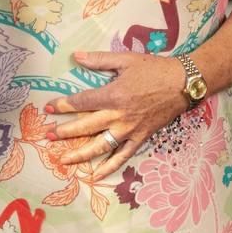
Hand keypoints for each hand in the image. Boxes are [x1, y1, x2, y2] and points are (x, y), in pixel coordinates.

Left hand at [43, 50, 189, 179]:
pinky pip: (122, 156)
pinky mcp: (140, 138)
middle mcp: (119, 116)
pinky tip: (96, 176)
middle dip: (65, 131)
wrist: (183, 83)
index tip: (47, 108)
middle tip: (48, 136)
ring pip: (101, 146)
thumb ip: (99, 60)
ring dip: (81, 154)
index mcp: (114, 94)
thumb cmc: (154, 69)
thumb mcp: (126, 60)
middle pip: (86, 126)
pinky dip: (109, 167)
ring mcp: (130, 130)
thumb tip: (76, 56)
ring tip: (64, 160)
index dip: (63, 105)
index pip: (82, 102)